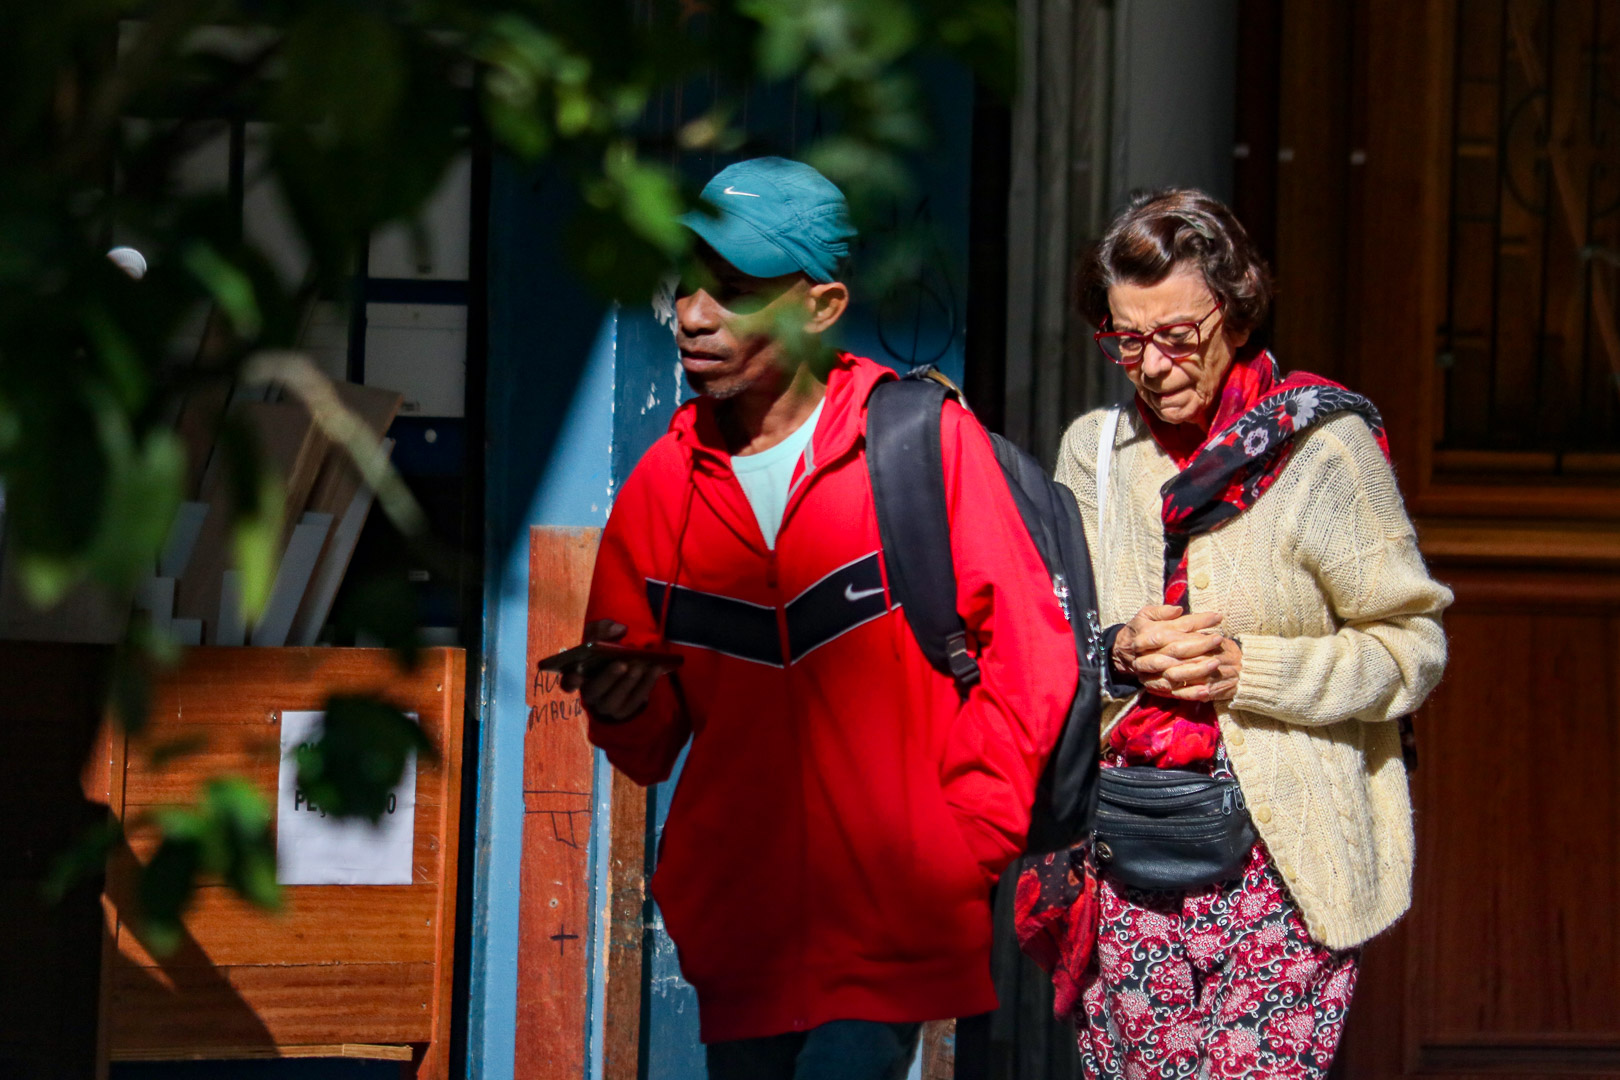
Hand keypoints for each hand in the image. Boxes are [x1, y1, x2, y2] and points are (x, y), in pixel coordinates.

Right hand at [560, 620, 676, 722]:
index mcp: (576, 676)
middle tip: (622, 664)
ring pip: (615, 700)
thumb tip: (620, 630)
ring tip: (641, 665)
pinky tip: (655, 669)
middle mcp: (589, 695)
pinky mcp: (624, 711)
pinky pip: (634, 702)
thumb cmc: (602, 650)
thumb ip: (603, 628)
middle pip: (594, 691)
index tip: (577, 676)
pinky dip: (646, 685)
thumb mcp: (598, 635)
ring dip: (629, 682)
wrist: (620, 668)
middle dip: (608, 678)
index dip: (570, 681)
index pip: (567, 683)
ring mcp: (606, 706)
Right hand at [1114, 605, 1241, 701]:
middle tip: (1219, 639)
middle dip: (1200, 644)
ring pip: (1176, 671)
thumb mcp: (1144, 615)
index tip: (1217, 617)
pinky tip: (1206, 690)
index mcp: (1150, 632)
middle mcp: (1150, 652)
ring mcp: (1152, 671)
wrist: (1120, 653)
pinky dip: (1189, 692)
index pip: (1178, 626)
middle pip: (1177, 649)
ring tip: (1216, 663)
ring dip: (1196, 669)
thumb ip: (1161, 611)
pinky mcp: (1155, 685)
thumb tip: (1178, 610)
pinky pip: (1174, 691)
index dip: (1198, 621)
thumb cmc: (1139, 630)